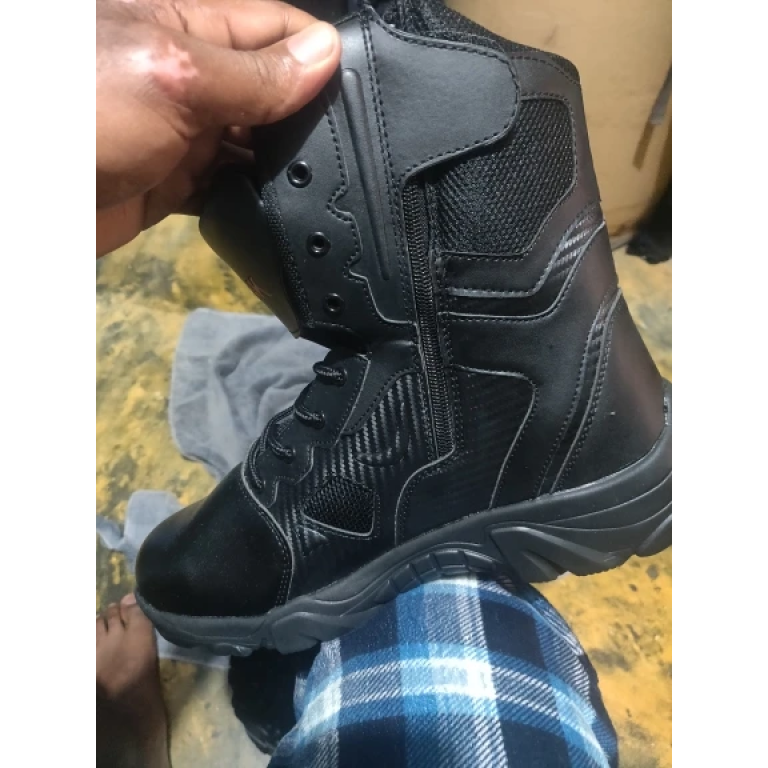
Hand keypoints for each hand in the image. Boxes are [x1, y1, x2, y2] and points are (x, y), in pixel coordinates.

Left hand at [96, 0, 340, 256]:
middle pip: (271, 86)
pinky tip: (280, 206)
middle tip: (348, 146)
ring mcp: (184, 132)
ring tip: (323, 181)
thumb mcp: (173, 76)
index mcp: (188, 27)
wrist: (23, 198)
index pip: (273, 27)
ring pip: (256, 141)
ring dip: (285, 161)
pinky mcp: (175, 181)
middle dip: (307, 112)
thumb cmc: (75, 113)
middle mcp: (191, 77)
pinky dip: (255, 198)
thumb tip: (322, 56)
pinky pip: (230, 186)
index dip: (317, 52)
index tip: (359, 89)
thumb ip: (250, 71)